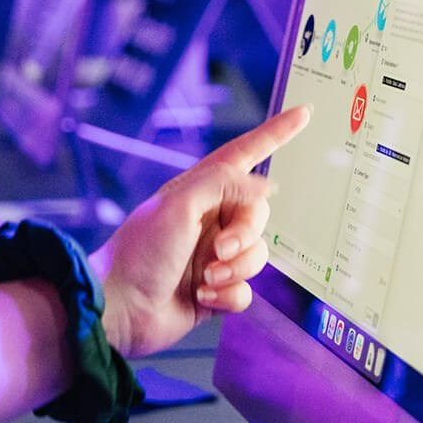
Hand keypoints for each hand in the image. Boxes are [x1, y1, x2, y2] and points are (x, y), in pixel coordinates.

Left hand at [90, 106, 310, 357]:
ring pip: (257, 255)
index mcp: (198, 191)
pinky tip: (202, 299)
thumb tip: (263, 185)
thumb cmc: (140, 252)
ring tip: (205, 279)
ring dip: (236, 269)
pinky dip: (228, 297)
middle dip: (245, 235)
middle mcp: (209, 219)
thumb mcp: (179, 204)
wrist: (119, 309)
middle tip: (218, 249)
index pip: (244, 153)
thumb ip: (223, 183)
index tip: (303, 113)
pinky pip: (247, 291)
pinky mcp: (216, 291)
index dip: (275, 133)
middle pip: (258, 215)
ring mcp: (213, 256)